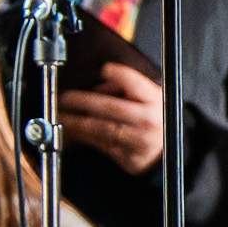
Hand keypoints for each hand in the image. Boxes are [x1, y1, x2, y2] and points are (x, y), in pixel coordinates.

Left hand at [49, 62, 168, 174]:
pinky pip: (101, 145)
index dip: (120, 74)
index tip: (104, 68)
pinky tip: (71, 130)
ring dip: (78, 122)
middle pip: (112, 108)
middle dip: (85, 101)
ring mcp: (139, 141)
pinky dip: (83, 137)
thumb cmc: (152, 118)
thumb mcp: (147, 97)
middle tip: (66, 98)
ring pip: (103, 129)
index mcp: (154, 101)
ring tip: (62, 116)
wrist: (165, 152)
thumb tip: (97, 88)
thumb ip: (125, 88)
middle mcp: (148, 121)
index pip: (136, 84)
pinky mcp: (129, 158)